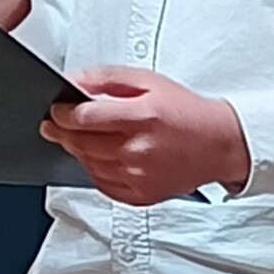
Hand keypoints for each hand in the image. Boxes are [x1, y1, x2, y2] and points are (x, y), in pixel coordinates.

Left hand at [40, 68, 250, 204]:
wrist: (219, 144)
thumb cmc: (186, 112)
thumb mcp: (148, 81)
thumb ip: (107, 78)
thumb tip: (71, 79)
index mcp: (141, 116)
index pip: (83, 118)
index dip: (61, 113)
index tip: (56, 110)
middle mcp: (138, 149)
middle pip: (80, 143)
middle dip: (62, 132)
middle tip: (55, 125)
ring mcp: (139, 176)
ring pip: (88, 165)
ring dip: (78, 151)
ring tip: (85, 138)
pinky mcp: (141, 195)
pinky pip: (102, 185)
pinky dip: (95, 170)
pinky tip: (102, 158)